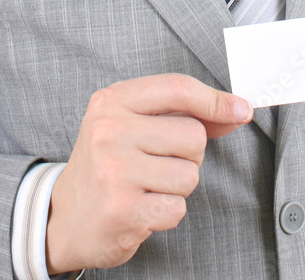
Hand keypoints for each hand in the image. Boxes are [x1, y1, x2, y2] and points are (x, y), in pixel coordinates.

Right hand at [45, 72, 252, 273]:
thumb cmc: (108, 165)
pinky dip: (166, 212)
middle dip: (188, 155)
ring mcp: (114, 169)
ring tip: (146, 186)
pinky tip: (141, 207)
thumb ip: (181, 114)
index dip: (215, 99)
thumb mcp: (133, 124)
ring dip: (177, 187)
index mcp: (112, 100)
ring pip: (189, 174)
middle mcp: (110, 130)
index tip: (241, 110)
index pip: (177, 88)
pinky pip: (177, 207)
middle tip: (156, 163)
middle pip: (193, 135)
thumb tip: (236, 110)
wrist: (63, 217)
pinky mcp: (122, 209)